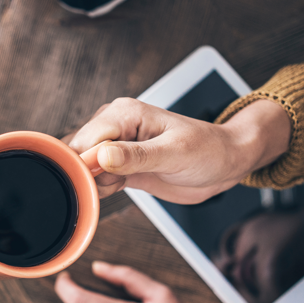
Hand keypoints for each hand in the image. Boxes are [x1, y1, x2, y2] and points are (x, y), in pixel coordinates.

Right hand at [63, 97, 291, 202]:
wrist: (226, 163)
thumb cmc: (209, 151)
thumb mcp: (175, 153)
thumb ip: (137, 156)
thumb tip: (102, 155)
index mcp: (125, 113)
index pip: (86, 138)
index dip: (85, 163)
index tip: (96, 182)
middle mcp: (114, 125)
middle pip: (77, 152)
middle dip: (87, 174)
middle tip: (114, 184)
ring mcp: (114, 145)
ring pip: (82, 167)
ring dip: (93, 183)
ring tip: (121, 184)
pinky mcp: (118, 164)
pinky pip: (94, 178)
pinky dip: (99, 189)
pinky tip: (119, 188)